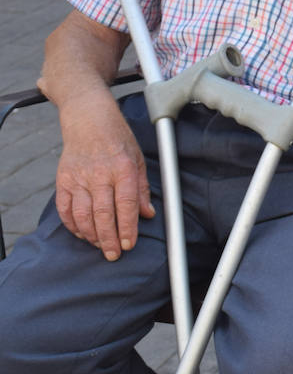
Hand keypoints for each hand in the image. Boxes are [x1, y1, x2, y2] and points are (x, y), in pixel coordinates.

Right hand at [54, 104, 153, 260]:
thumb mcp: (138, 159)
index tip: (130, 244)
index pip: (126, 205)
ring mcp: (79, 178)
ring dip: (91, 235)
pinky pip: (65, 208)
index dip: (128, 227)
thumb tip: (148, 214)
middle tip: (114, 254)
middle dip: (109, 239)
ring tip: (101, 245)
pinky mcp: (63, 180)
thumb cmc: (118, 139)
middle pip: (103, 214)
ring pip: (83, 215)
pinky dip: (73, 224)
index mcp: (123, 169)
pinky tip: (82, 233)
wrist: (89, 120)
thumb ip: (142, 189)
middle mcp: (100, 174)